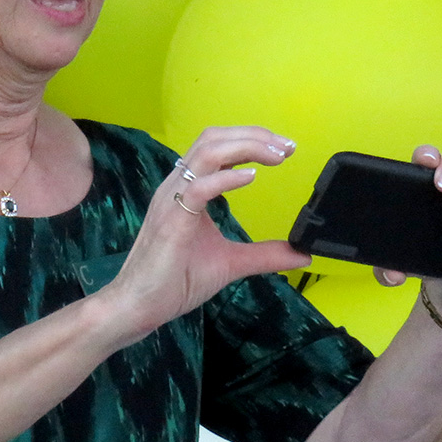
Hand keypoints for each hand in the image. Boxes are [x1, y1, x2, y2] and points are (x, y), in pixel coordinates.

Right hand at [102, 126, 310, 339]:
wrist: (139, 306)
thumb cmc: (175, 281)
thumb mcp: (231, 262)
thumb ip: (264, 255)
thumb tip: (302, 254)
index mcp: (189, 189)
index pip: (219, 146)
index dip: (252, 140)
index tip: (284, 149)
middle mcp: (178, 186)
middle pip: (214, 139)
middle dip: (253, 135)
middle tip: (287, 147)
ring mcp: (172, 200)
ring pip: (207, 152)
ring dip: (245, 147)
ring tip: (275, 155)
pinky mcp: (172, 220)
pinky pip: (198, 188)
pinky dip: (226, 178)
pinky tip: (251, 177)